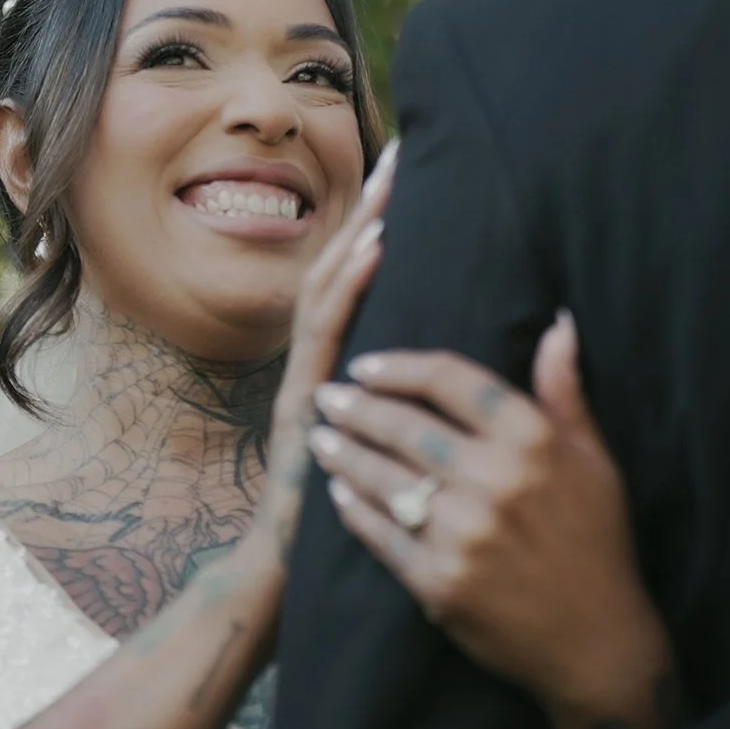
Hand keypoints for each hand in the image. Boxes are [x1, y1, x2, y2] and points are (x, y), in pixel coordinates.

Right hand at [248, 139, 397, 549]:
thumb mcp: (378, 445)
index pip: (361, 284)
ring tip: (392, 185)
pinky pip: (327, 333)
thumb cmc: (347, 516)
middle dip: (372, 211)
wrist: (285, 572)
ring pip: (328, 289)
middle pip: (341, 271)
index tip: (413, 182)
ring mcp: (305, 379)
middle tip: (403, 156)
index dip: (383, 229)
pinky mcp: (302, 401)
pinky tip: (377, 249)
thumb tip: (443, 366)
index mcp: (340, 370)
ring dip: (360, 231)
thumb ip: (399, 401)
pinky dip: (351, 284)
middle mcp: (317, 365)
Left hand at [309, 314, 670, 717]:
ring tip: (321, 437)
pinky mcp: (439, 582)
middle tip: (326, 397)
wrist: (597, 645)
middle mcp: (495, 480)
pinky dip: (354, 509)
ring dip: (344, 453)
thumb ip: (565, 392)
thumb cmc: (598, 544)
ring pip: (384, 477)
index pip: (451, 380)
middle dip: (357, 408)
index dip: (400, 367)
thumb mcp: (597, 461)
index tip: (367, 365)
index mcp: (533, 440)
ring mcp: (464, 533)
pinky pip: (382, 533)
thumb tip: (558, 322)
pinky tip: (339, 493)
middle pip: (406, 426)